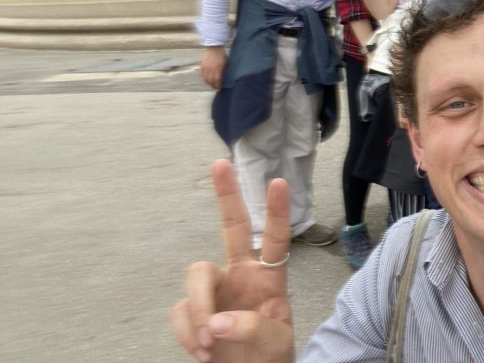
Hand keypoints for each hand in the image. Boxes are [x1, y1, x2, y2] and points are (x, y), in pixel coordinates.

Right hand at [170, 160, 294, 362]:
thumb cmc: (270, 358)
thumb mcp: (277, 345)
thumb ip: (254, 330)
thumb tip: (217, 323)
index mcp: (270, 278)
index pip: (276, 240)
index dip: (277, 212)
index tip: (278, 182)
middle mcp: (241, 274)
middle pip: (231, 227)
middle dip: (226, 195)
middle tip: (219, 164)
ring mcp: (215, 291)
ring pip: (196, 275)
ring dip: (200, 309)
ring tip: (210, 344)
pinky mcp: (193, 313)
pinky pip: (180, 312)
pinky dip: (187, 333)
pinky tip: (203, 352)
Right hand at [200, 47, 226, 90]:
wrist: (213, 46)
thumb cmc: (221, 55)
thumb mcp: (225, 63)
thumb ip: (224, 71)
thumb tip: (224, 79)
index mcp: (218, 68)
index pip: (217, 80)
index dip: (218, 86)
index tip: (219, 89)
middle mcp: (211, 69)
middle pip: (210, 81)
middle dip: (213, 86)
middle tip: (216, 88)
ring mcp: (205, 67)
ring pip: (205, 79)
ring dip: (208, 83)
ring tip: (211, 85)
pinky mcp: (202, 66)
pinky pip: (202, 75)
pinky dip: (204, 79)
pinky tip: (207, 80)